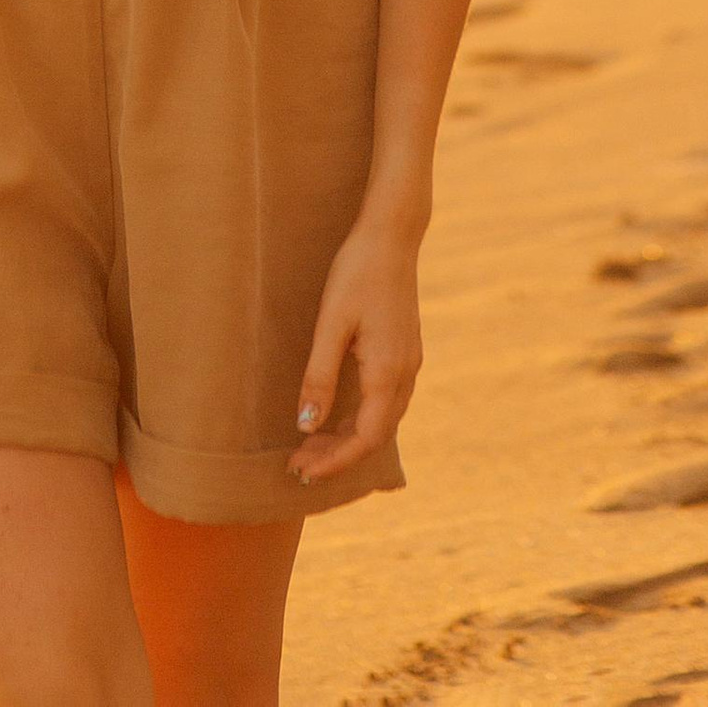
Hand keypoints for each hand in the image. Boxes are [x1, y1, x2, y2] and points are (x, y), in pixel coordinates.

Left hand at [288, 213, 420, 483]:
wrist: (391, 235)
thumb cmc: (357, 272)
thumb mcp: (331, 322)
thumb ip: (319, 375)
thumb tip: (306, 426)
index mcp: (388, 373)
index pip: (364, 440)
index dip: (335, 462)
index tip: (302, 472)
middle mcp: (404, 376)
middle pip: (374, 437)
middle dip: (338, 456)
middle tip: (298, 465)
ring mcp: (408, 364)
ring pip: (382, 421)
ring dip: (349, 439)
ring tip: (311, 446)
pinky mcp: (404, 352)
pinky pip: (385, 402)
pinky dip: (360, 419)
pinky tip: (336, 415)